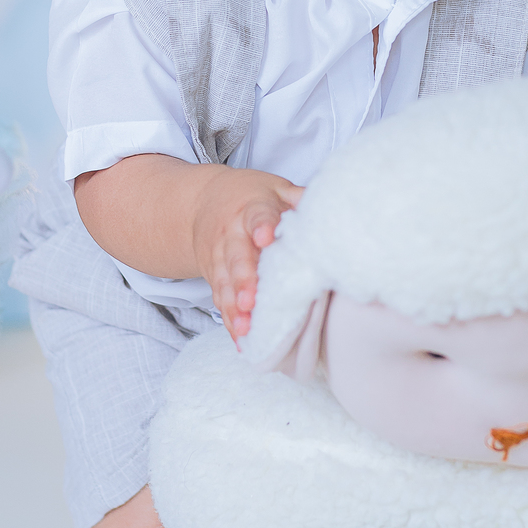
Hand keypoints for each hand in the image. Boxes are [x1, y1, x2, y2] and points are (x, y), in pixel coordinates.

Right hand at [190, 166, 302, 337]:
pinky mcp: (213, 277)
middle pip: (237, 258)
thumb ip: (297, 198)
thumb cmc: (250, 199)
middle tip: (251, 300)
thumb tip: (324, 205)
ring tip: (246, 328)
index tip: (267, 238)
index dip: (262, 227)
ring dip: (234, 307)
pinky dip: (229, 320)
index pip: (257, 217)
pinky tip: (240, 339)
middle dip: (243, 280)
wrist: (202, 203)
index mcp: (250, 209)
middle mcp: (230, 235)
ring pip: (225, 284)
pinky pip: (220, 300)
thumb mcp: (274, 189)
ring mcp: (218, 258)